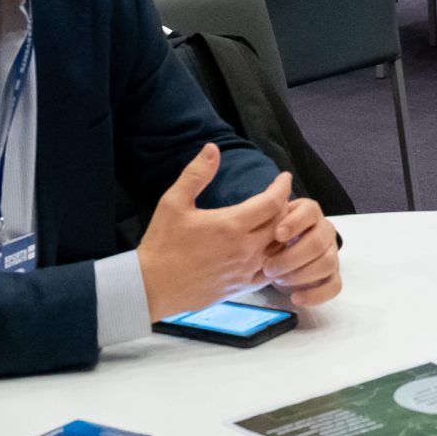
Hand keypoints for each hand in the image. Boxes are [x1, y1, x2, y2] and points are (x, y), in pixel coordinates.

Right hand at [134, 147, 293, 318]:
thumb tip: (212, 148)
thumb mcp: (173, 202)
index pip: (272, 202)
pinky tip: (269, 250)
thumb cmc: (162, 243)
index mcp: (231, 225)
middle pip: (282, 224)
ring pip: (280, 249)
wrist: (152, 287)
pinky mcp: (241, 288)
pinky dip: (276, 258)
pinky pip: (270, 272)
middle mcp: (244, 249)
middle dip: (284, 207)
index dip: (282, 186)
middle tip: (278, 197)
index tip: (284, 177)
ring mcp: (245, 271)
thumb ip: (196, 174)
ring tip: (277, 221)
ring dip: (283, 233)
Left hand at [259, 196, 341, 308]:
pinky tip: (295, 298)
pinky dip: (316, 294)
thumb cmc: (265, 237)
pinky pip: (334, 286)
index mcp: (308, 213)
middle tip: (268, 267)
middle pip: (320, 240)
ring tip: (278, 280)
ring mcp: (330, 255)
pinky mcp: (331, 277)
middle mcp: (323, 231)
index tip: (277, 234)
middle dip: (293, 255)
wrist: (269, 260)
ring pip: (327, 263)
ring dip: (301, 274)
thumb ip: (269, 202)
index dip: (296, 222)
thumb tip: (284, 178)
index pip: (311, 210)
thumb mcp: (262, 219)